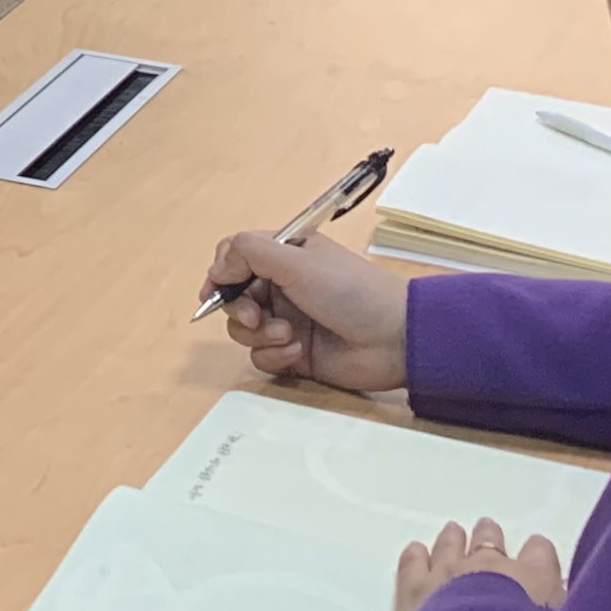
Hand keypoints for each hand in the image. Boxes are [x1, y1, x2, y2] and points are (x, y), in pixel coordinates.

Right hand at [203, 225, 411, 392]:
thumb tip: (216, 268)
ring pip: (244, 329)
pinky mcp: (294, 354)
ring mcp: (287, 321)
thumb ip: (249, 254)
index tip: (216, 289)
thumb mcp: (297, 260)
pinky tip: (298, 352)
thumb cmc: (349, 290)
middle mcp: (282, 286)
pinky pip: (262, 356)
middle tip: (256, 315)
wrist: (394, 338)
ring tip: (288, 336)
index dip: (221, 271)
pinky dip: (274, 355)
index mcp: (285, 254)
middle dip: (238, 307)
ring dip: (259, 333)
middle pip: (234, 295)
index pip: (237, 255)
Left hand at [393, 518, 565, 610]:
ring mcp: (448, 573)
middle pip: (489, 539)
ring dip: (453, 542)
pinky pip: (413, 562)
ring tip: (453, 534)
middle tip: (487, 537)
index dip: (537, 556)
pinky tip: (416, 552)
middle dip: (489, 539)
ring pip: (450, 544)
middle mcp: (490, 566)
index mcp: (534, 578)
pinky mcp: (415, 589)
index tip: (535, 560)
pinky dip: (415, 557)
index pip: (540, 551)